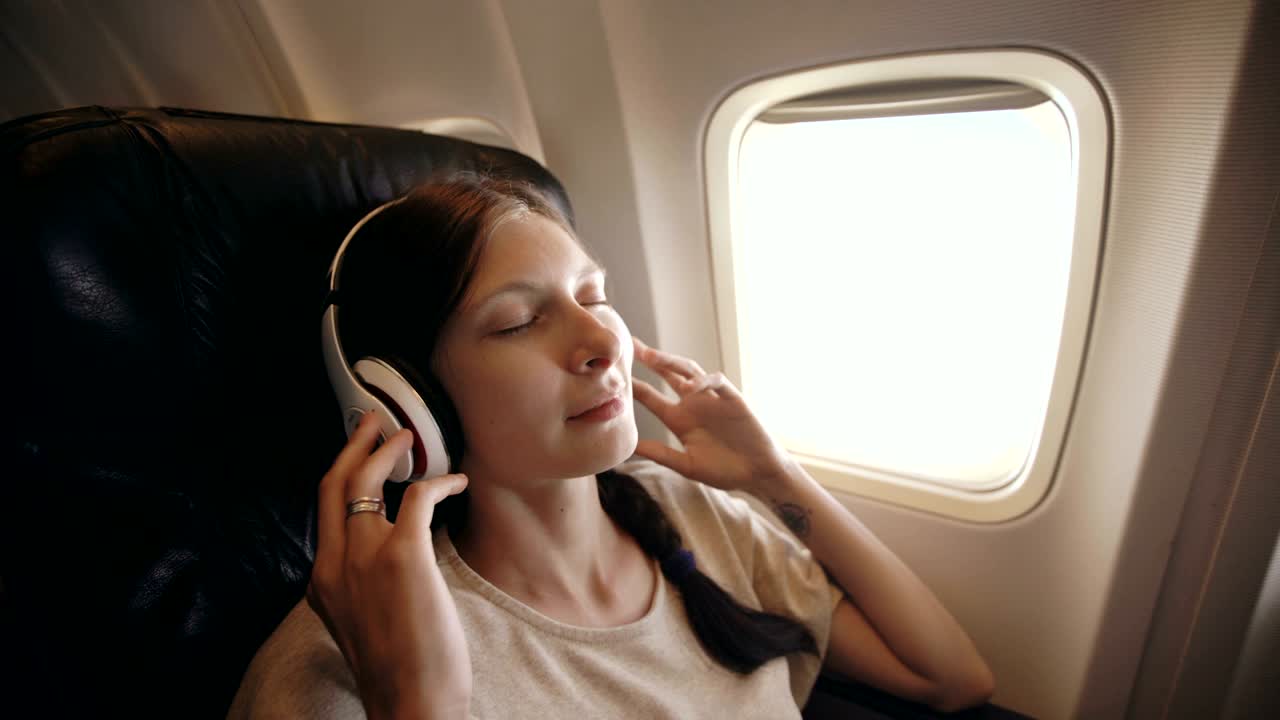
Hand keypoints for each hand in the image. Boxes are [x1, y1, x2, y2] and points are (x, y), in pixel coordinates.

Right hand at [306, 411, 471, 719]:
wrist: (409, 704)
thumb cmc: (399, 673)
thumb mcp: (361, 624)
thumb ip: (360, 589)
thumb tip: (389, 563)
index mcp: (321, 582)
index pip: (322, 511)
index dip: (339, 473)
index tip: (355, 452)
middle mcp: (334, 564)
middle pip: (332, 484)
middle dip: (352, 445)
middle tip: (371, 421)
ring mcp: (365, 558)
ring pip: (366, 481)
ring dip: (390, 452)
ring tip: (410, 437)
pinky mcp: (403, 556)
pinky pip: (418, 498)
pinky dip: (439, 483)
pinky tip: (457, 482)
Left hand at [630, 336, 797, 493]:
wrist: (758, 473)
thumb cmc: (724, 471)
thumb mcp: (687, 465)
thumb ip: (661, 455)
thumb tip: (631, 447)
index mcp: (679, 419)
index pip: (651, 397)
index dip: (634, 386)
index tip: (613, 376)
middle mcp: (692, 404)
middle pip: (668, 375)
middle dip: (651, 360)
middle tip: (631, 345)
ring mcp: (711, 399)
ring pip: (689, 371)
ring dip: (671, 362)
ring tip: (652, 356)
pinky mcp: (732, 398)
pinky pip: (717, 382)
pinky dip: (705, 381)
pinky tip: (691, 386)